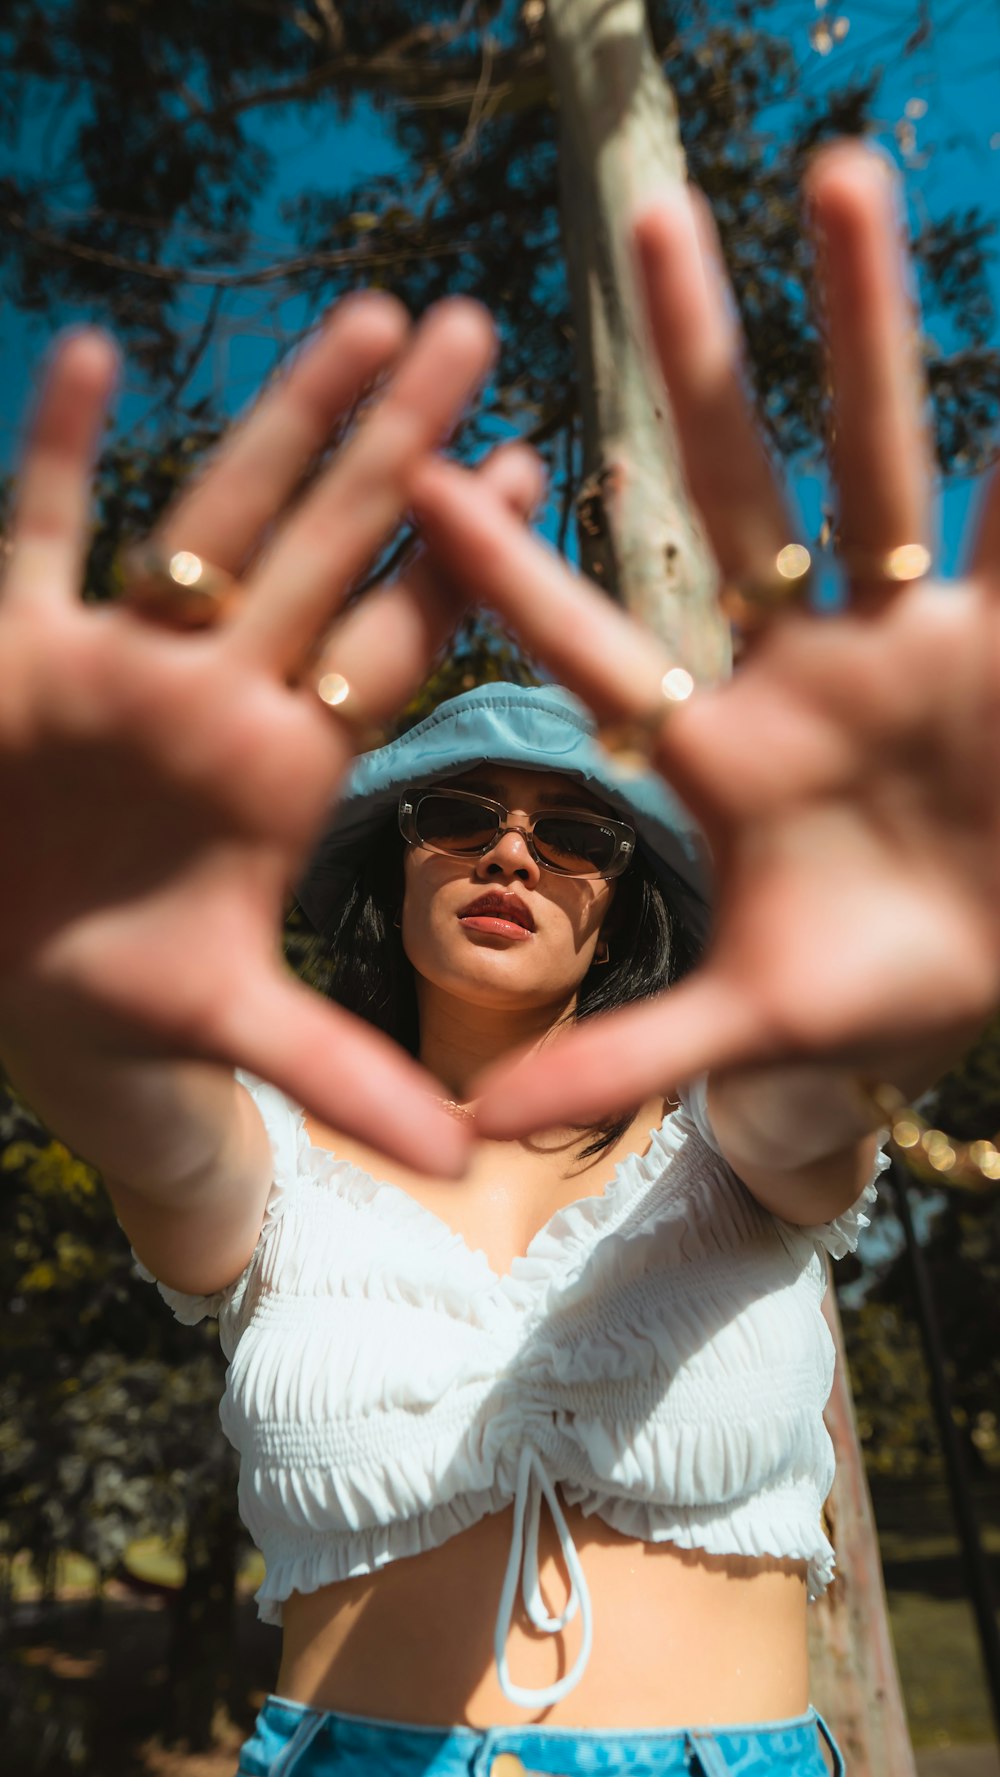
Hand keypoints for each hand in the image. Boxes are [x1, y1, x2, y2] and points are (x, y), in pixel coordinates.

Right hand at [0, 298, 540, 1169]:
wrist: (18, 990)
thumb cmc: (133, 1001)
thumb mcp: (238, 1036)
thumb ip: (346, 1080)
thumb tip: (468, 1165)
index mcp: (285, 762)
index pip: (391, 641)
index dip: (458, 562)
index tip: (532, 472)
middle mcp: (217, 694)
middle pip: (326, 548)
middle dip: (395, 445)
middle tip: (474, 332)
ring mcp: (119, 666)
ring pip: (206, 517)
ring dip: (275, 421)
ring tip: (357, 319)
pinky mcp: (16, 661)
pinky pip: (38, 538)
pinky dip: (57, 457)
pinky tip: (89, 357)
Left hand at [410, 142, 999, 1135]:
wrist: (996, 975)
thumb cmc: (870, 995)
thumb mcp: (747, 1028)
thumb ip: (622, 1059)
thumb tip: (480, 1131)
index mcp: (725, 752)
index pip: (601, 643)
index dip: (514, 572)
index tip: (420, 477)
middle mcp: (811, 666)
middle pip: (742, 497)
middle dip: (701, 368)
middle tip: (642, 219)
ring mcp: (920, 639)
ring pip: (886, 462)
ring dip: (865, 331)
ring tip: (842, 173)